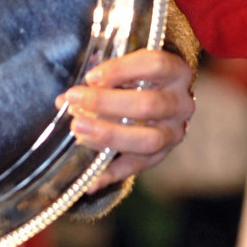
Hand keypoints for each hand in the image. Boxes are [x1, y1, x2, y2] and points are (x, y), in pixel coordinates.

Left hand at [59, 48, 194, 192]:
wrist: (162, 100)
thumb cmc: (139, 79)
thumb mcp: (127, 70)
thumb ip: (102, 80)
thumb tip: (65, 100)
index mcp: (177, 72)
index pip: (155, 65)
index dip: (121, 69)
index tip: (91, 77)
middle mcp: (182, 103)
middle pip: (148, 104)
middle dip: (106, 103)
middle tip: (74, 101)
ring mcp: (174, 132)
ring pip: (147, 139)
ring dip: (109, 135)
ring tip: (78, 131)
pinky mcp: (161, 156)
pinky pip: (136, 168)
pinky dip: (111, 174)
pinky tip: (89, 181)